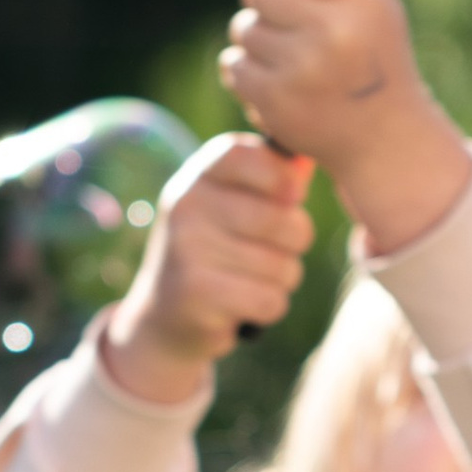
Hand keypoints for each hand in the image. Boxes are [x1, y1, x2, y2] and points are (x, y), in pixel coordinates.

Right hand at [100, 133, 315, 403]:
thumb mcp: (236, 205)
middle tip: (265, 252)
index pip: (251, 155)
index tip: (291, 197)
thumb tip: (305, 168)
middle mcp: (187, 205)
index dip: (284, 176)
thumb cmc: (219, 252)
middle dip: (294, 245)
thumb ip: (274, 182)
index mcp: (200, 175)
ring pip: (283, 266)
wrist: (165, 316)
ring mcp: (187, 248)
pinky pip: (270, 300)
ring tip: (246, 280)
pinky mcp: (195, 293)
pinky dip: (268, 309)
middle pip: (284, 220)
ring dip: (280, 281)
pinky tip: (242, 306)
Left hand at [221, 0, 471, 253]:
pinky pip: (233, 63)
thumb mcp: (377, 2)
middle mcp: (332, 31)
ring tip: (295, 55)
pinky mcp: (273, 101)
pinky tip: (282, 81)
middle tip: (290, 12)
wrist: (383, 137)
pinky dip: (250, 70)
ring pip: (244, 26)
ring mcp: (301, 69)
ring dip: (261, 36)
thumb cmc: (377, 55)